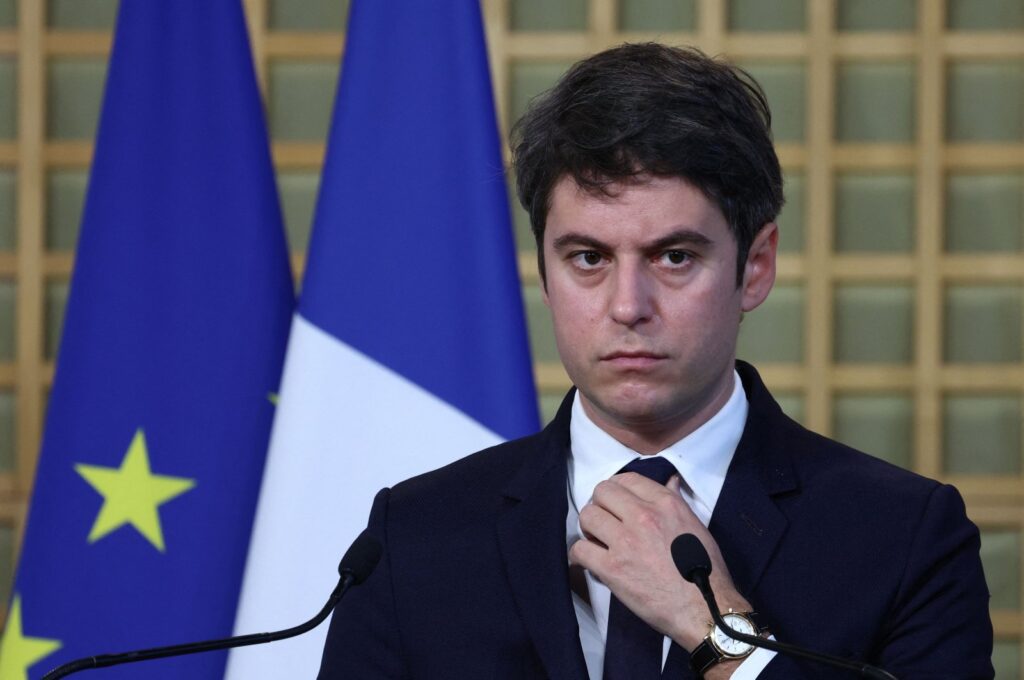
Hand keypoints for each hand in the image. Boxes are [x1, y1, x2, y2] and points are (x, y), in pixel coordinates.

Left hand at [568, 472, 750, 650]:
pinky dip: (580, 554)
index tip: (615, 501)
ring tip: (596, 539)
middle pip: (601, 492)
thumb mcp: (696, 526)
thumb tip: (669, 481)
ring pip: (587, 516)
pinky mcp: (612, 569)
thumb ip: (676, 502)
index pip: (627, 479)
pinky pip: (580, 549)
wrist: (703, 609)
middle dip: (600, 504)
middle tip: (605, 520)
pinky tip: (588, 560)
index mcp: (666, 504)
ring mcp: (625, 542)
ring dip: (589, 527)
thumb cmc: (705, 570)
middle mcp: (643, 516)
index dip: (617, 489)